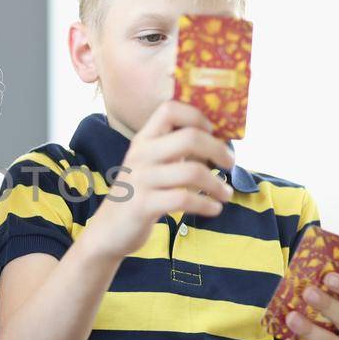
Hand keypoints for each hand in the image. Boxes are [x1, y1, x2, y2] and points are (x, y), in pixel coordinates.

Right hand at [88, 101, 234, 257]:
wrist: (108, 230)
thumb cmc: (138, 194)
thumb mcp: (150, 165)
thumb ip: (174, 150)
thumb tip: (217, 142)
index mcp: (143, 140)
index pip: (170, 109)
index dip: (196, 116)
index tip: (212, 132)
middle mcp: (141, 154)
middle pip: (190, 137)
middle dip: (218, 150)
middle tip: (230, 163)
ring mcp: (140, 180)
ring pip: (192, 171)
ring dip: (217, 184)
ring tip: (226, 194)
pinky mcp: (143, 205)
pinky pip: (184, 199)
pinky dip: (206, 204)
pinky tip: (214, 209)